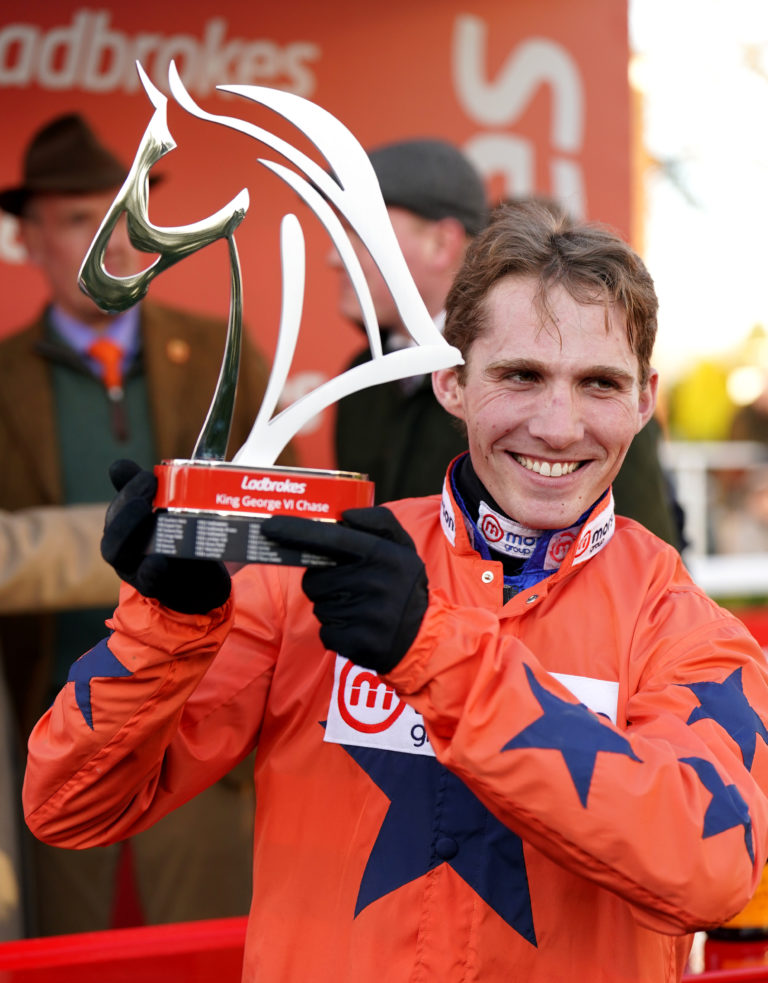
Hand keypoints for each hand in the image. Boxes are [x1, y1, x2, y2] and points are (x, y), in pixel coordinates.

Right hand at [101, 459, 230, 614]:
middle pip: (112, 531)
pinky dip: (151, 571)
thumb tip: (117, 465)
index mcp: (125, 527)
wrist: (203, 584)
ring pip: (119, 554)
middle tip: (145, 497)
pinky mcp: (158, 589)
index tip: (151, 476)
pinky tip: (159, 561)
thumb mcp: (167, 513)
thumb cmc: (180, 543)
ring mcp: (136, 571)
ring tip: (147, 514)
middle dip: (126, 510)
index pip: (119, 506)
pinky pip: (148, 581)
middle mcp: (124, 550)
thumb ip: (148, 490)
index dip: (129, 489)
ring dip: (129, 533)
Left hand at [262, 507, 427, 673]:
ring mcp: (366, 615)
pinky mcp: (357, 642)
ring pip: (318, 606)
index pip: (331, 539)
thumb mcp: (402, 546)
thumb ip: (378, 521)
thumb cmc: (403, 585)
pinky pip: (325, 631)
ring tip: (359, 607)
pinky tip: (358, 627)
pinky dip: (336, 630)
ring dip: (331, 606)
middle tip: (349, 586)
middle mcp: (375, 583)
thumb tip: (344, 517)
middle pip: (314, 579)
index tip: (269, 526)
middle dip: (324, 582)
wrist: (423, 637)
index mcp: (383, 555)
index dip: (297, 531)